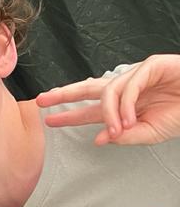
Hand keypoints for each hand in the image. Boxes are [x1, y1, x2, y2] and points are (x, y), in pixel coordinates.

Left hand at [37, 55, 179, 145]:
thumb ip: (123, 137)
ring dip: (109, 114)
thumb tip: (97, 140)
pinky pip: (130, 85)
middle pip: (88, 88)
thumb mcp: (147, 134)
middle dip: (64, 94)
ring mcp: (137, 75)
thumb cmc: (179, 115)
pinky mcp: (151, 66)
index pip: (90, 110)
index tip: (48, 120)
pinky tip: (128, 119)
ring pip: (109, 91)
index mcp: (122, 107)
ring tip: (118, 130)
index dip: (70, 114)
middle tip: (41, 100)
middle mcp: (125, 89)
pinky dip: (126, 104)